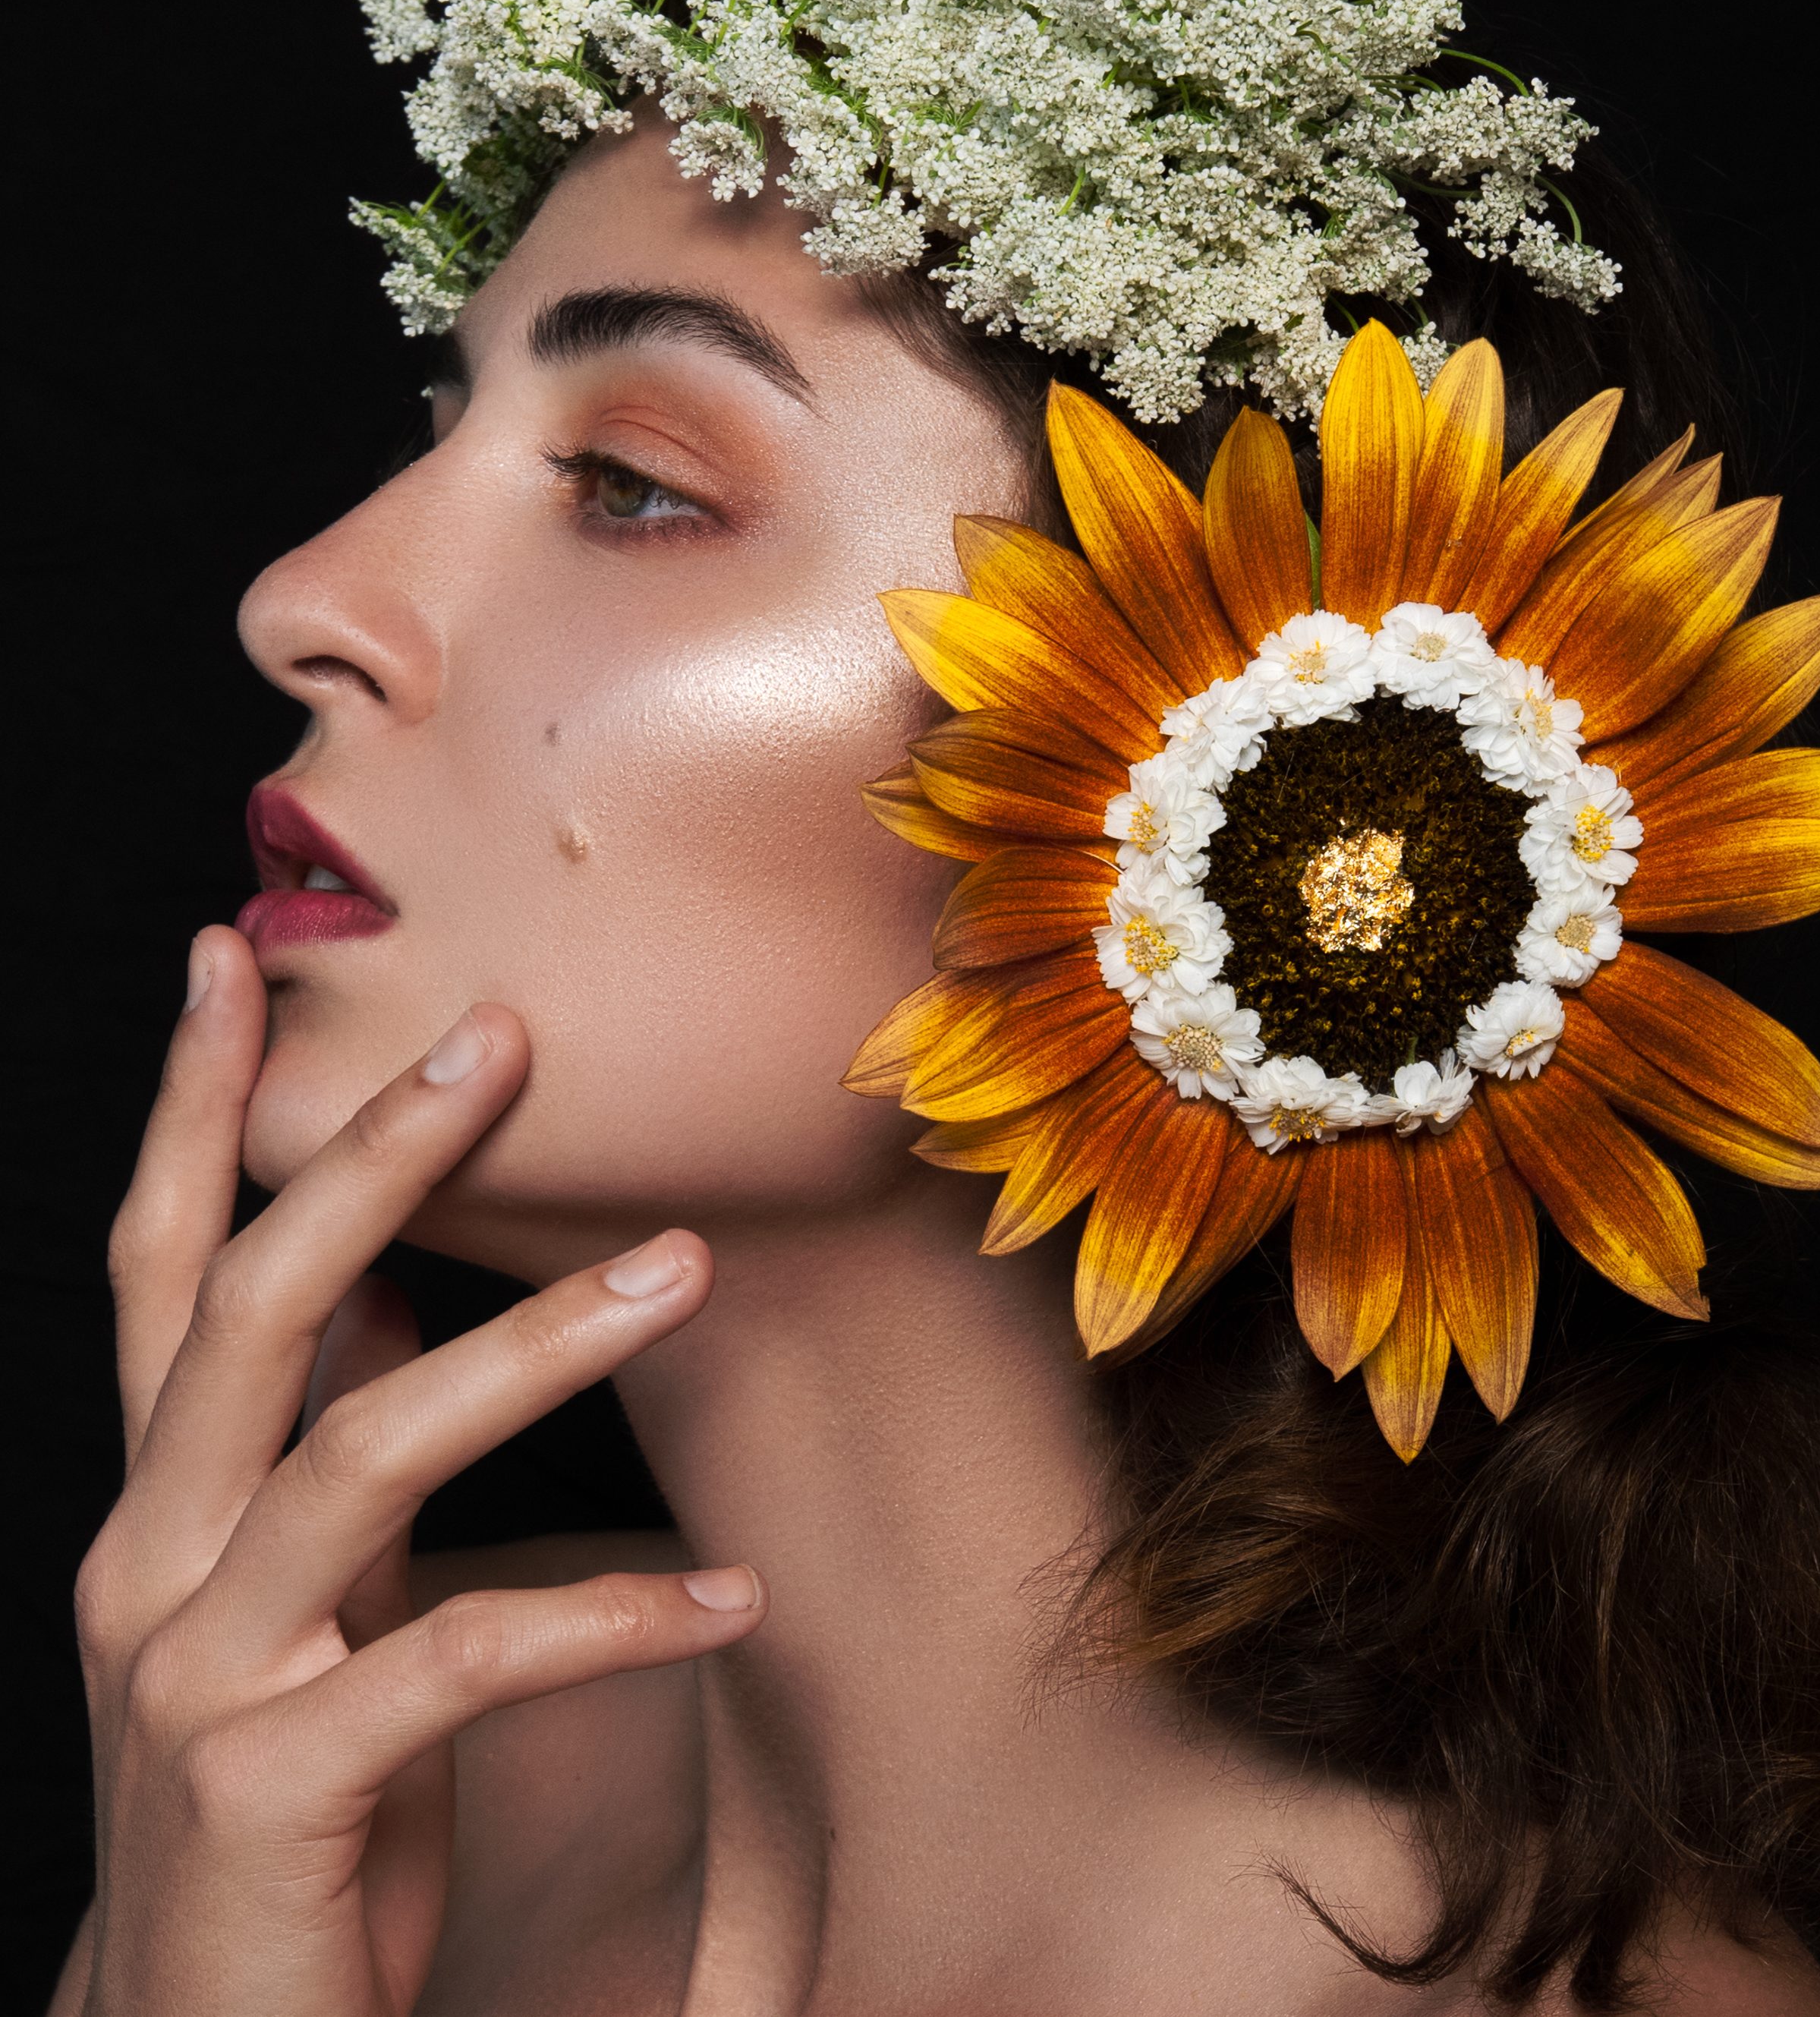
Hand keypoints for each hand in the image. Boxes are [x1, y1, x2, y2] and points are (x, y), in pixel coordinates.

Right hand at [68, 927, 762, 2016]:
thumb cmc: (283, 1802)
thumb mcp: (295, 1604)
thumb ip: (317, 1448)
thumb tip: (388, 1288)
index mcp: (157, 1506)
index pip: (158, 1268)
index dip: (188, 1109)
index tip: (226, 955)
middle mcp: (149, 1567)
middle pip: (252, 1312)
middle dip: (370, 1158)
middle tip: (498, 1034)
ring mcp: (198, 1679)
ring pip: (363, 1454)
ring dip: (533, 1347)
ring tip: (686, 1269)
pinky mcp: (277, 1791)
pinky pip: (463, 1663)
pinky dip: (610, 1619)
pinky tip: (733, 1600)